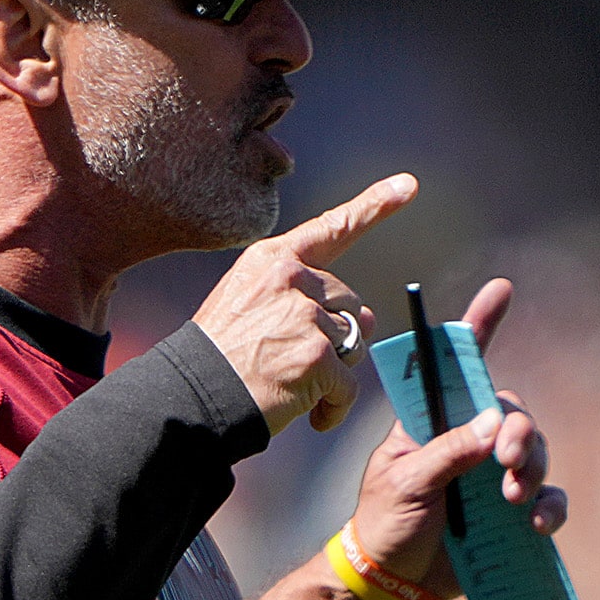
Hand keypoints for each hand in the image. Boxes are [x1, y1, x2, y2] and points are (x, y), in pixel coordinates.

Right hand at [193, 175, 416, 433]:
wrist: (192, 397)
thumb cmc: (222, 356)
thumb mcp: (253, 308)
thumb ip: (310, 302)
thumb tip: (369, 317)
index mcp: (272, 260)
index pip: (331, 228)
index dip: (374, 206)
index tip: (407, 186)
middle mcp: (291, 279)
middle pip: (348, 303)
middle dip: (333, 335)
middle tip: (291, 360)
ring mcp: (305, 316)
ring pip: (352, 343)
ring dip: (332, 370)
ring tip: (290, 382)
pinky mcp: (318, 356)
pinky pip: (347, 385)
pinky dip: (334, 405)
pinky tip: (309, 413)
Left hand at [343, 276, 567, 594]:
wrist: (392, 584)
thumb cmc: (385, 524)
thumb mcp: (404, 484)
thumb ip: (446, 453)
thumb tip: (492, 424)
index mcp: (434, 422)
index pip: (459, 367)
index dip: (481, 326)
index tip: (501, 289)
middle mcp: (468, 441)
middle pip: (510, 413)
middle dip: (518, 431)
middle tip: (506, 459)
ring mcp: (491, 477)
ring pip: (534, 452)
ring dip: (531, 467)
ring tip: (513, 497)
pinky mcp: (510, 515)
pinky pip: (545, 499)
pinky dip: (548, 508)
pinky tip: (536, 523)